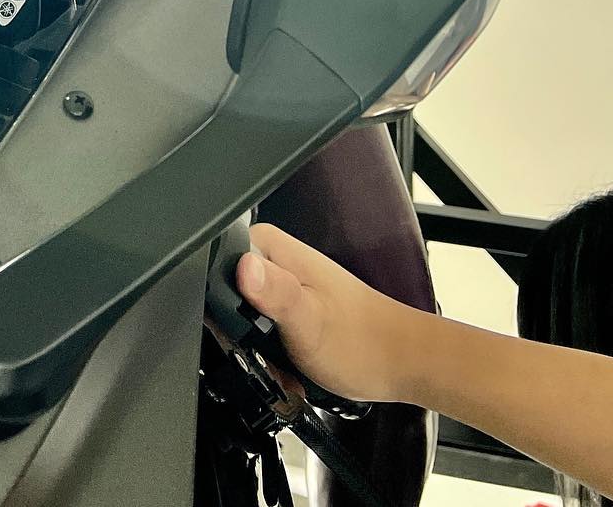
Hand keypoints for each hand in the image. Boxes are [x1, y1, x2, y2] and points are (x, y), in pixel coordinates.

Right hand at [235, 223, 418, 404]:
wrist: (397, 363)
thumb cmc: (362, 342)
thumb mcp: (310, 320)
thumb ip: (275, 293)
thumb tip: (243, 267)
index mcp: (270, 247)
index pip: (215, 262)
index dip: (223, 306)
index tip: (250, 331)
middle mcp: (272, 259)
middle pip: (224, 296)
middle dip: (242, 337)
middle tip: (274, 353)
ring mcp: (280, 284)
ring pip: (239, 321)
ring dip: (258, 351)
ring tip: (286, 363)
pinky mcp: (286, 306)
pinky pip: (258, 333)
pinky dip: (271, 355)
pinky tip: (289, 365)